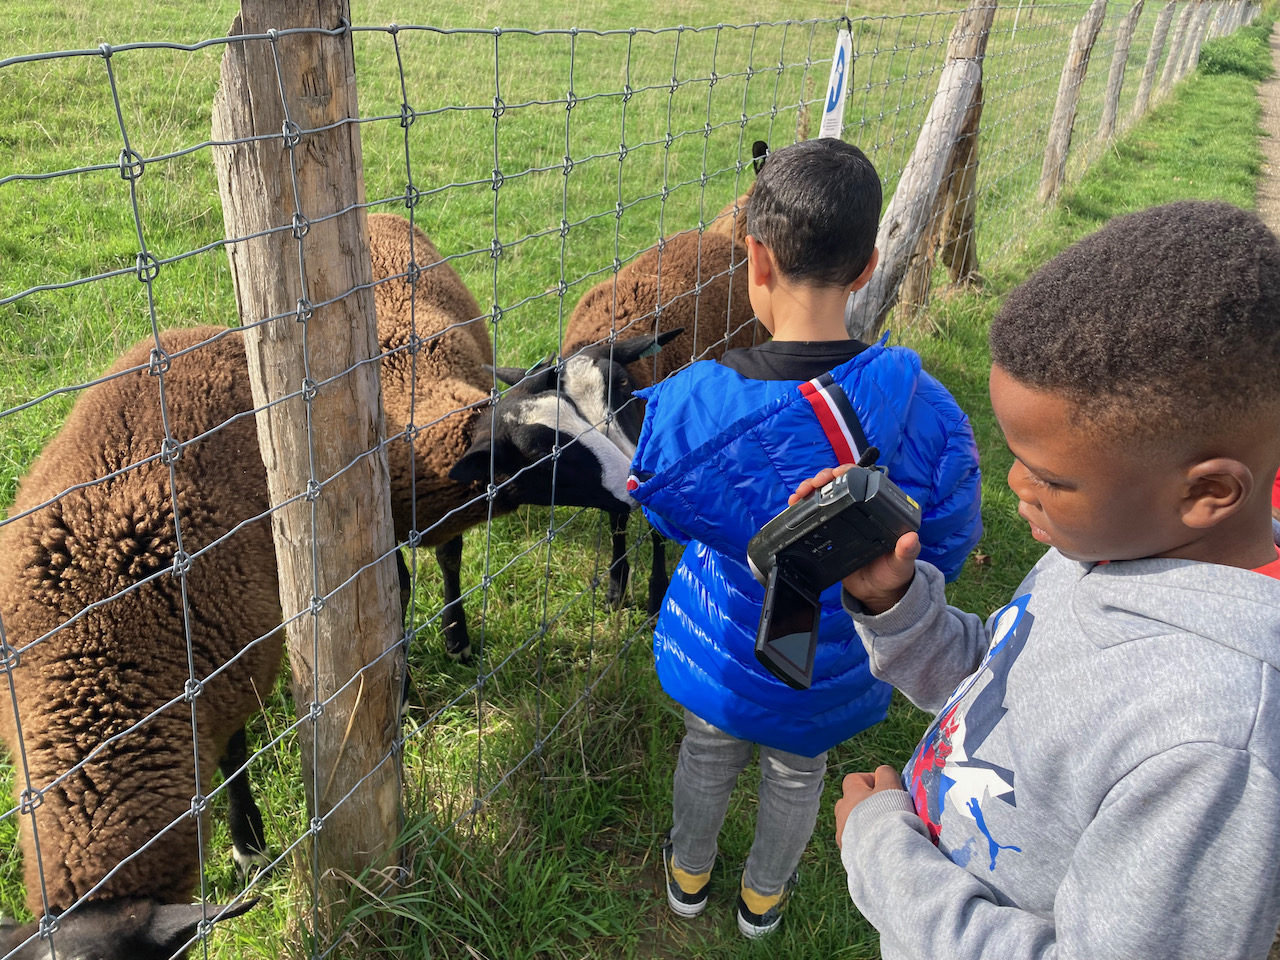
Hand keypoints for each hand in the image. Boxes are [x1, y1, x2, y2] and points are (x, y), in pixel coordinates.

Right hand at [789, 465, 918, 614]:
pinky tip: (794, 503)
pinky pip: (815, 513)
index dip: (850, 472)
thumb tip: (911, 538)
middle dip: (825, 477)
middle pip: (840, 484)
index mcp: (880, 511)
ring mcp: (843, 519)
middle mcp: (860, 510)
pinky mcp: (829, 531)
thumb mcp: (901, 564)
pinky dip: (803, 505)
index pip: (865, 481)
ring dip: (810, 488)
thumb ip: (906, 552)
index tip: (839, 473)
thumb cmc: (893, 575)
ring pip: (824, 495)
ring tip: (801, 492)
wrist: (874, 593)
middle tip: (815, 483)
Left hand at [835, 765, 901, 849]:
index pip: (854, 779)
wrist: (884, 855)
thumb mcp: (891, 788)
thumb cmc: (888, 816)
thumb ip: (886, 775)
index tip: (887, 788)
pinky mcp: (847, 855)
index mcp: (851, 795)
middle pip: (849, 802)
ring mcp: (843, 836)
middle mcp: (842, 814)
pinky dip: (864, 843)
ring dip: (862, 824)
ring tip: (881, 831)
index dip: (871, 780)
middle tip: (884, 811)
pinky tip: (878, 847)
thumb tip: (883, 773)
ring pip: (850, 824)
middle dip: (864, 804)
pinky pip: (854, 844)